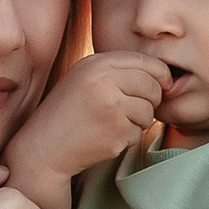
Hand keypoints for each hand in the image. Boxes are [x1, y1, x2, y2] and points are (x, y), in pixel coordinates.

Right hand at [1, 51, 170, 208]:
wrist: (44, 146)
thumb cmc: (68, 112)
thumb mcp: (85, 78)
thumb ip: (118, 71)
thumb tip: (164, 76)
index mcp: (96, 63)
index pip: (145, 61)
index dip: (160, 74)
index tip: (163, 85)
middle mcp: (103, 81)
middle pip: (152, 86)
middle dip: (152, 100)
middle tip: (134, 110)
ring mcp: (110, 106)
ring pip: (149, 112)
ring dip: (139, 122)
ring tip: (113, 124)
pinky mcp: (115, 131)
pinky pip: (138, 133)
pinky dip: (127, 138)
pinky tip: (105, 137)